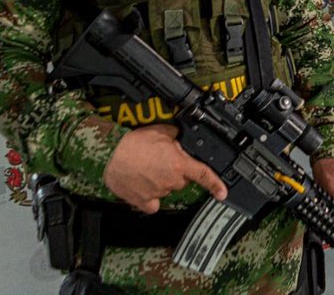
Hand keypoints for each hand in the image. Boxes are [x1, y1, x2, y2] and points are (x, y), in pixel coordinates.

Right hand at [104, 124, 226, 213]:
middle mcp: (171, 181)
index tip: (223, 193)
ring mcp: (157, 193)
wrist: (110, 155)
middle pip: (183, 180)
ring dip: (162, 180)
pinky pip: (152, 203)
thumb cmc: (134, 143)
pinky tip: (144, 185)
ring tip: (148, 168)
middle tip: (162, 161)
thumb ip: (176, 136)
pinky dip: (151, 197)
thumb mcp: (162, 131)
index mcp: (179, 164)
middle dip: (177, 172)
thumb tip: (180, 137)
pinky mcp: (142, 201)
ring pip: (167, 189)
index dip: (216, 185)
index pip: (204, 175)